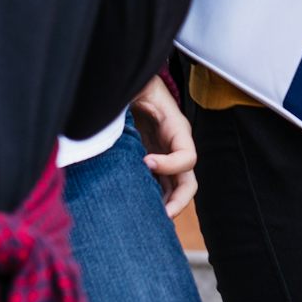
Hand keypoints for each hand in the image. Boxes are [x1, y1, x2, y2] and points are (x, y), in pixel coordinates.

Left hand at [130, 75, 197, 217]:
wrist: (129, 79)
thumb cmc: (134, 80)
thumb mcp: (135, 85)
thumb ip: (132, 96)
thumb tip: (113, 113)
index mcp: (176, 127)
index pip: (187, 156)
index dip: (170, 164)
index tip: (145, 162)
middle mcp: (175, 145)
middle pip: (188, 181)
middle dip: (178, 201)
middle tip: (160, 216)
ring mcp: (164, 155)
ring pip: (175, 189)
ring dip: (165, 206)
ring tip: (148, 222)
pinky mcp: (150, 161)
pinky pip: (159, 186)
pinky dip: (153, 200)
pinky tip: (138, 211)